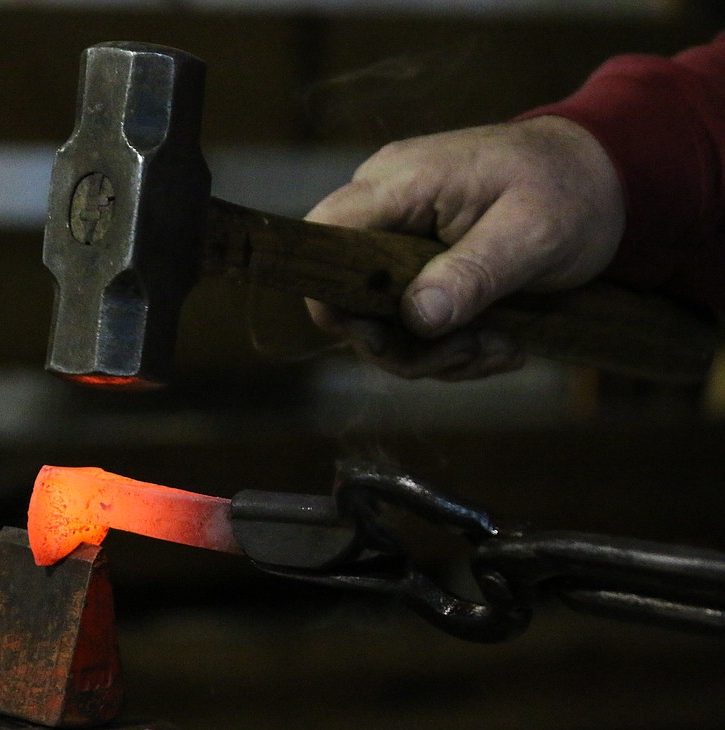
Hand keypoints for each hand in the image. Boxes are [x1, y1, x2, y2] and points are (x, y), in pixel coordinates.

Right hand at [306, 115, 624, 379]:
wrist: (604, 177)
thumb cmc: (572, 192)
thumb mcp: (535, 234)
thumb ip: (474, 273)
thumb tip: (419, 318)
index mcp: (402, 183)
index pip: (325, 237)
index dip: (333, 298)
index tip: (387, 340)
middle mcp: (385, 205)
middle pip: (347, 295)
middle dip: (405, 344)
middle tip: (472, 354)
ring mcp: (397, 234)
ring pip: (378, 319)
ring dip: (435, 353)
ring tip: (501, 350)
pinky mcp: (414, 262)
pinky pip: (407, 319)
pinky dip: (448, 346)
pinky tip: (499, 343)